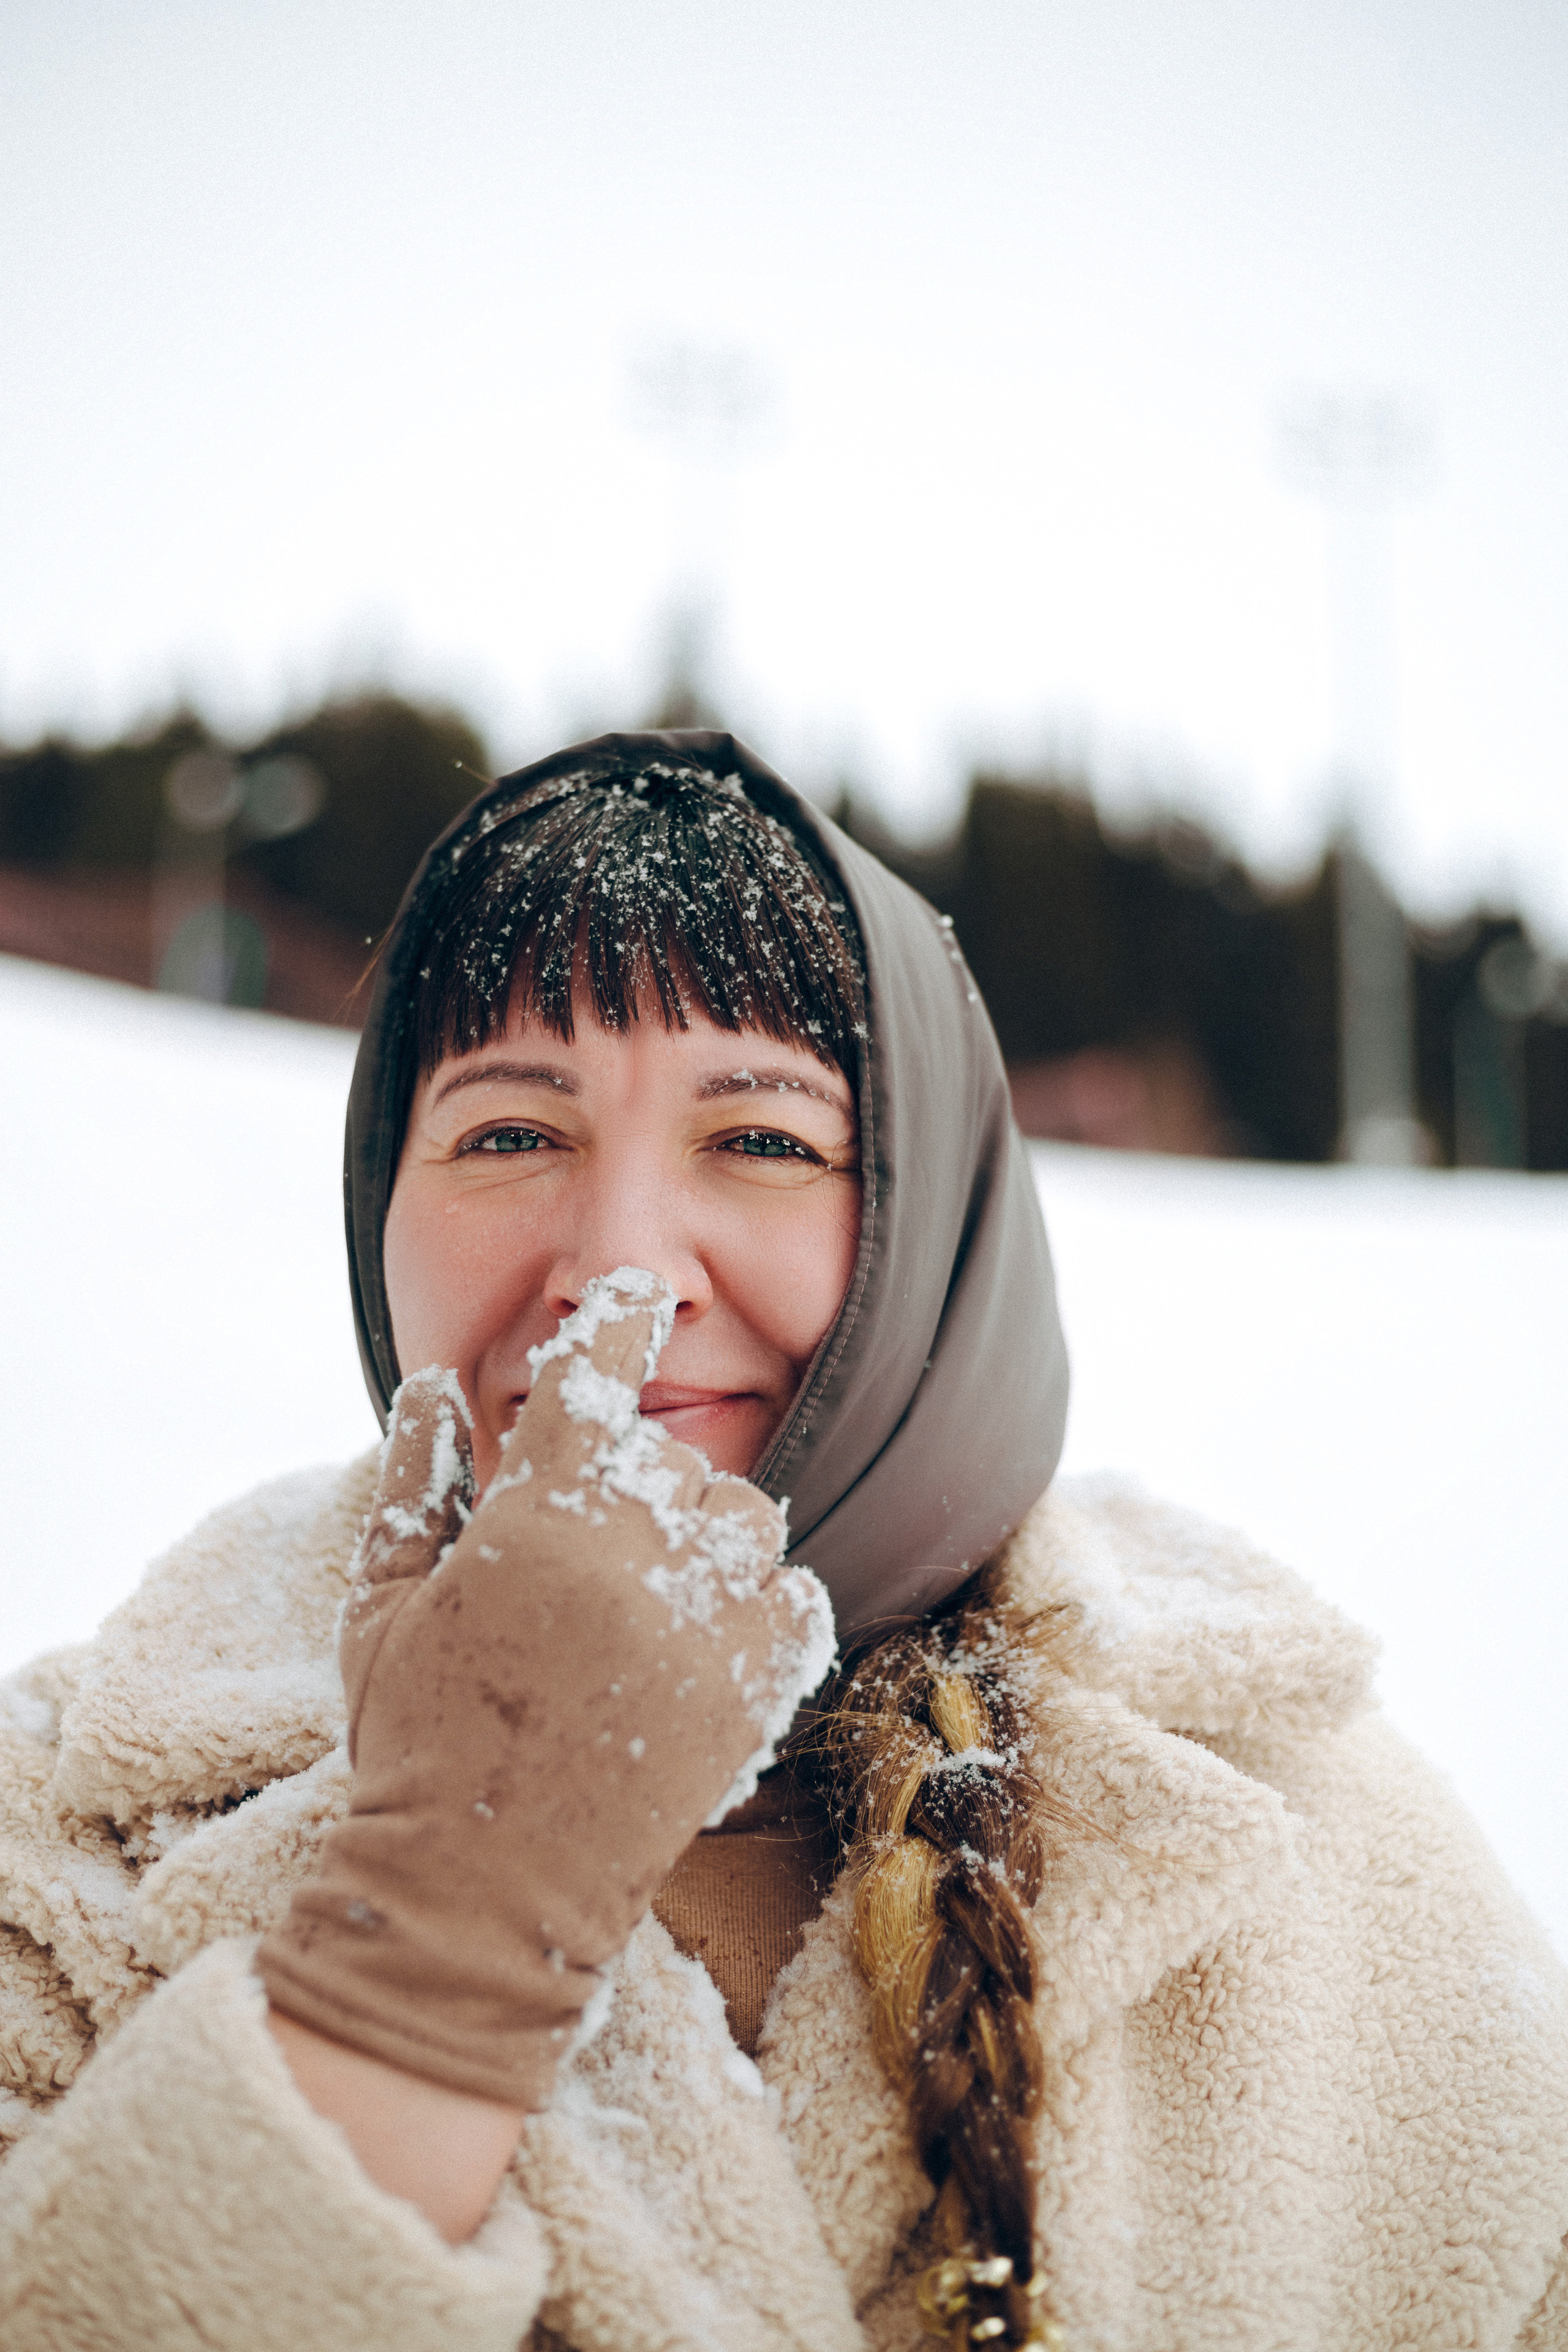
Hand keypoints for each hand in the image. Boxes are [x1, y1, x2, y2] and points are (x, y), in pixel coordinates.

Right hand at [258, 1267, 834, 2107]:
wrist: (482, 1896)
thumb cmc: (419, 1741)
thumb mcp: (384, 1602)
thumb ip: (416, 1478)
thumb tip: (435, 1381)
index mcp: (539, 1513)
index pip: (595, 1367)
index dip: (617, 1315)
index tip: (635, 1296)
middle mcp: (634, 1548)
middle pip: (675, 1457)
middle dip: (638, 1493)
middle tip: (591, 1568)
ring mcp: (706, 1619)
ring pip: (746, 1519)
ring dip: (704, 1545)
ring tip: (645, 1610)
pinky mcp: (758, 1688)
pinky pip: (798, 1597)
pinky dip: (763, 1607)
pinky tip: (705, 1645)